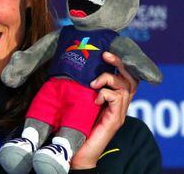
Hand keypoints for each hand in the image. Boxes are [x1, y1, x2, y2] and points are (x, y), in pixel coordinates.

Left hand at [71, 52, 138, 168]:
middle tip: (106, 56)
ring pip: (125, 87)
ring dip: (109, 79)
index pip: (124, 77)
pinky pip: (117, 99)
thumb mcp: (81, 102)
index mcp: (112, 99)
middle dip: (120, 64)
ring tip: (94, 82)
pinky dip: (106, 94)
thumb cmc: (77, 125)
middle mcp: (119, 105)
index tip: (105, 53)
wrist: (78, 151)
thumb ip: (84, 89)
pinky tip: (95, 98)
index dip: (119, 64)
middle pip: (130, 79)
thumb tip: (74, 71)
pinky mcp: (115, 120)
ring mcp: (119, 113)